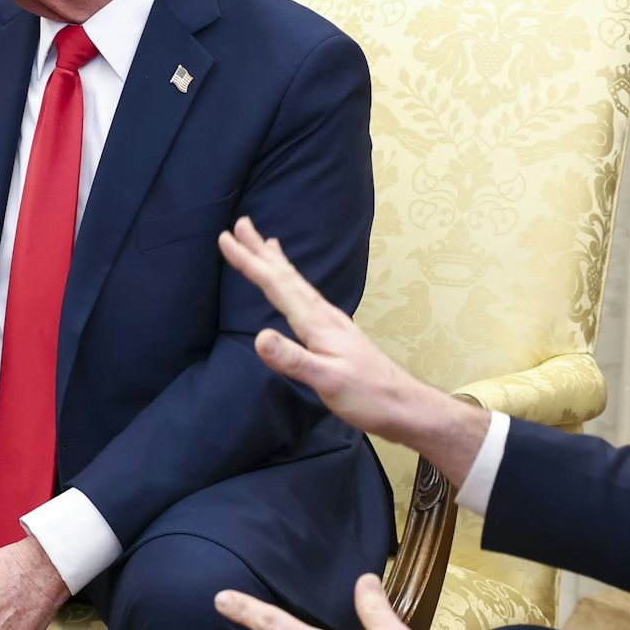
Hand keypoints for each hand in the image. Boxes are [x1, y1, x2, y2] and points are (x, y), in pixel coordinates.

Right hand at [217, 217, 487, 484]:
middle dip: (260, 250)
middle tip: (240, 223)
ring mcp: (330, 322)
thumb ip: (292, 359)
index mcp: (317, 322)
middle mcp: (323, 315)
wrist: (404, 405)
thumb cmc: (368, 396)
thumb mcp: (327, 380)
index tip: (225, 239)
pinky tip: (294, 286)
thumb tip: (258, 337)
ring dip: (276, 261)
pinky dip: (293, 282)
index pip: (276, 285)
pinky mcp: (334, 333)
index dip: (249, 262)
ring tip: (265, 242)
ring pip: (296, 283)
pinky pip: (305, 296)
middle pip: (286, 275)